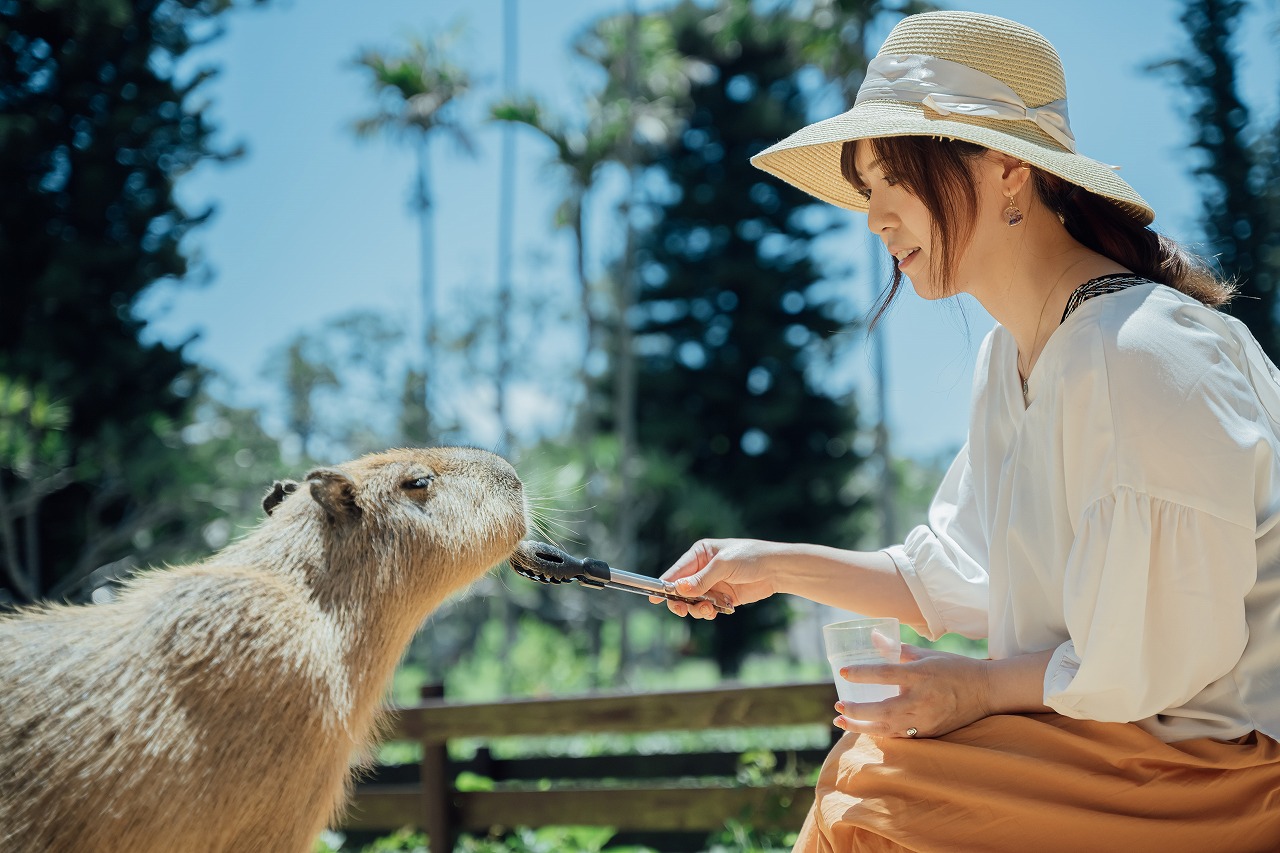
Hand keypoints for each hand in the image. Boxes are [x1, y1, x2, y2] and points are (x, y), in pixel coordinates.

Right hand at [649, 538, 783, 619]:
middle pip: (681, 590)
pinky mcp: (722, 598)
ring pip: (693, 602)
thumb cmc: (750, 557)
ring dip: (696, 609)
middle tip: (682, 610)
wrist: (776, 569)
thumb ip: (701, 579)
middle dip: (680, 602)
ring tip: (708, 609)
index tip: (654, 597)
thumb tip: (679, 590)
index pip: (676, 571)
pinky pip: (707, 608)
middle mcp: (702, 570)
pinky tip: (716, 611)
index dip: (664, 584)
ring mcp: (712, 585)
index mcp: (700, 554)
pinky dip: (708, 612)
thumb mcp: (723, 565)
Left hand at [833, 641, 992, 738]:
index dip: (862, 673)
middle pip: (883, 709)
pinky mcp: (930, 732)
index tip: (843, 672)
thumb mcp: (925, 654)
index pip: (885, 673)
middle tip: (838, 705)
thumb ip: (896, 648)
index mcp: (921, 674)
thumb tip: (872, 635)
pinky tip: (864, 729)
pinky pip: (900, 736)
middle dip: (857, 710)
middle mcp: (922, 699)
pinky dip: (880, 733)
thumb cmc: (954, 667)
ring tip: (841, 721)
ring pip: (888, 728)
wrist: (986, 691)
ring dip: (862, 726)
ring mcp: (927, 719)